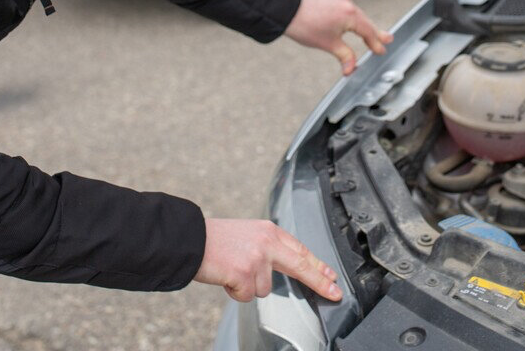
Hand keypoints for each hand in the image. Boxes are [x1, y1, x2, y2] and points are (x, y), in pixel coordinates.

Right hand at [194, 218, 341, 301]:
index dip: (318, 265)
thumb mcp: (247, 234)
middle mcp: (267, 242)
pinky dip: (235, 292)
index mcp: (268, 230)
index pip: (300, 249)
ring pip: (265, 289)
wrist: (189, 240)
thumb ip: (267, 246)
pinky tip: (224, 277)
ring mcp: (257, 258)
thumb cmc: (214, 240)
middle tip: (335, 292)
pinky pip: (247, 295)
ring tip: (230, 270)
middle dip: (320, 281)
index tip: (331, 276)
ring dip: (248, 286)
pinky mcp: (245, 273)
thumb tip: (285, 265)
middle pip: (301, 266)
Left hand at [284, 0, 393, 74]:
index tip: (381, 50)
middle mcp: (346, 3)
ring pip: (353, 12)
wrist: (285, 9)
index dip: (376, 43)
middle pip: (364, 20)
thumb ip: (345, 56)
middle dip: (373, 32)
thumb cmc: (305, 26)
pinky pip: (342, 5)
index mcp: (350, 15)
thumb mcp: (329, 44)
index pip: (368, 32)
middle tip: (387, 38)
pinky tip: (345, 20)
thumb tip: (351, 70)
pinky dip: (346, 14)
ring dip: (359, 22)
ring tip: (366, 31)